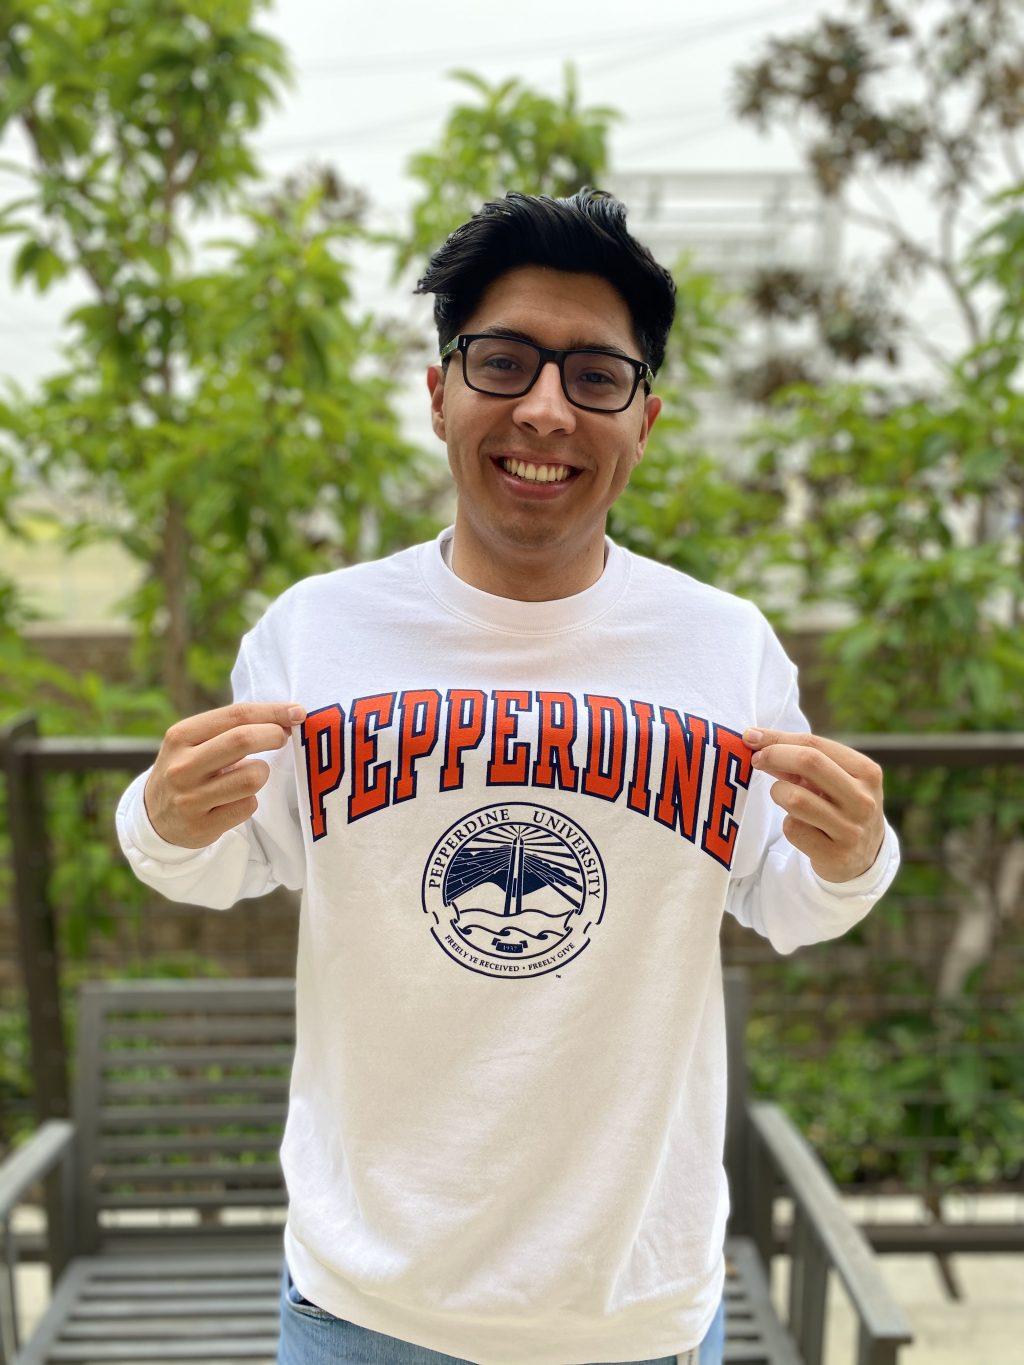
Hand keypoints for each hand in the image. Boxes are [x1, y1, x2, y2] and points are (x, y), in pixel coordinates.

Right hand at [143, 701, 305, 848]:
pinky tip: (236, 799)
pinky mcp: (202, 826)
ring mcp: (190, 798)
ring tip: (252, 774)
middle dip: (274, 735)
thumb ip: (233, 727)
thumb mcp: (195, 741)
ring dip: (262, 773)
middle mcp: (182, 766)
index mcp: (181, 736)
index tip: (298, 712)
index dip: (273, 711)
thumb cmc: (190, 768)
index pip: (236, 715)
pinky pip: (248, 807)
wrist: (155, 817)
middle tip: (284, 738)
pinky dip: (250, 800)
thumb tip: (289, 715)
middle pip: (243, 740)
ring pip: (251, 778)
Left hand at [742, 728, 885, 882]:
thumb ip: (801, 759)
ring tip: (783, 796)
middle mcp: (863, 800)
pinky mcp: (835, 856)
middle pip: (807, 762)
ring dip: (778, 793)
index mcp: (867, 772)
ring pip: (795, 798)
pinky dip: (788, 823)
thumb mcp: (834, 779)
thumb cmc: (839, 805)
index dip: (777, 738)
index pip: (814, 744)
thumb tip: (756, 739)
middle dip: (773, 755)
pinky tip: (799, 825)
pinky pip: (793, 829)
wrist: (864, 857)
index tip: (751, 737)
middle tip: (757, 760)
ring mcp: (851, 830)